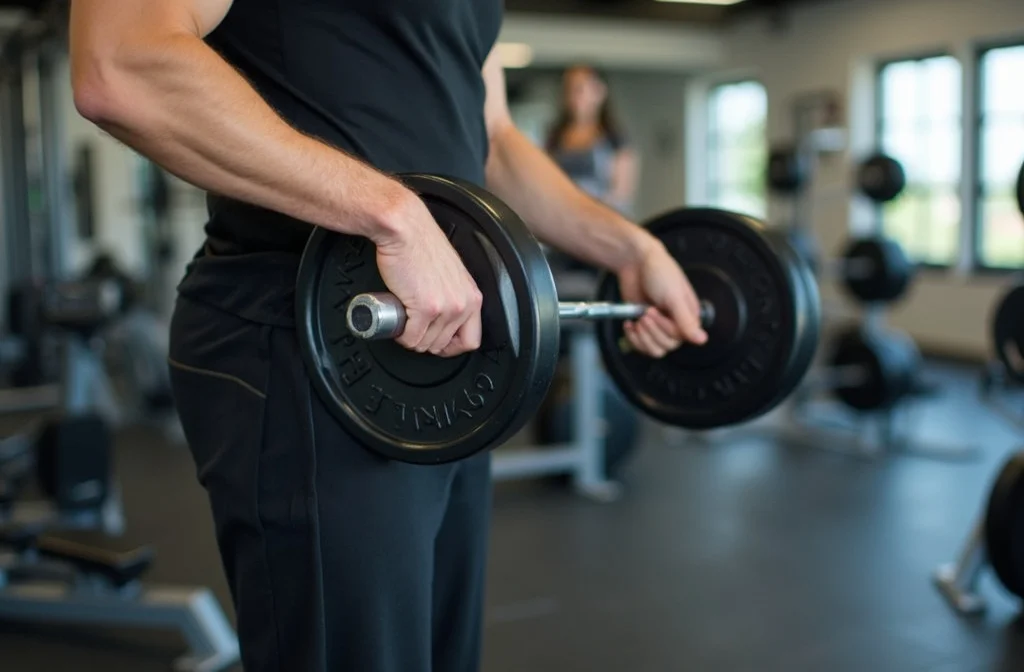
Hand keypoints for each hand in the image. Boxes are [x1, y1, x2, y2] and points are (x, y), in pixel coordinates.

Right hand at [372, 187, 482, 356]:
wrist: (406, 230)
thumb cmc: (422, 245)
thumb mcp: (451, 274)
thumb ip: (453, 295)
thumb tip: (443, 317)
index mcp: (472, 296)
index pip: (471, 340)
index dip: (450, 347)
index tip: (436, 342)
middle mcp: (463, 304)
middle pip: (444, 345)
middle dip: (425, 341)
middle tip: (413, 328)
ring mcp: (446, 308)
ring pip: (426, 344)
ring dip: (411, 338)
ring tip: (404, 322)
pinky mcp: (425, 309)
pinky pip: (411, 338)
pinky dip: (401, 335)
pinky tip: (398, 323)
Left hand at [616, 236, 707, 357]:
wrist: (635, 262)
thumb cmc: (658, 271)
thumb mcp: (674, 296)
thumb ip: (686, 320)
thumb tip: (702, 339)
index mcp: (688, 316)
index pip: (680, 337)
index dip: (664, 328)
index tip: (653, 311)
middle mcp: (675, 322)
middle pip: (667, 345)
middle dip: (652, 331)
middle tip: (645, 313)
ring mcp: (658, 326)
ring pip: (654, 349)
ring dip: (642, 337)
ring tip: (638, 319)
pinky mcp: (644, 326)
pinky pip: (641, 345)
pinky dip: (632, 338)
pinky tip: (629, 324)